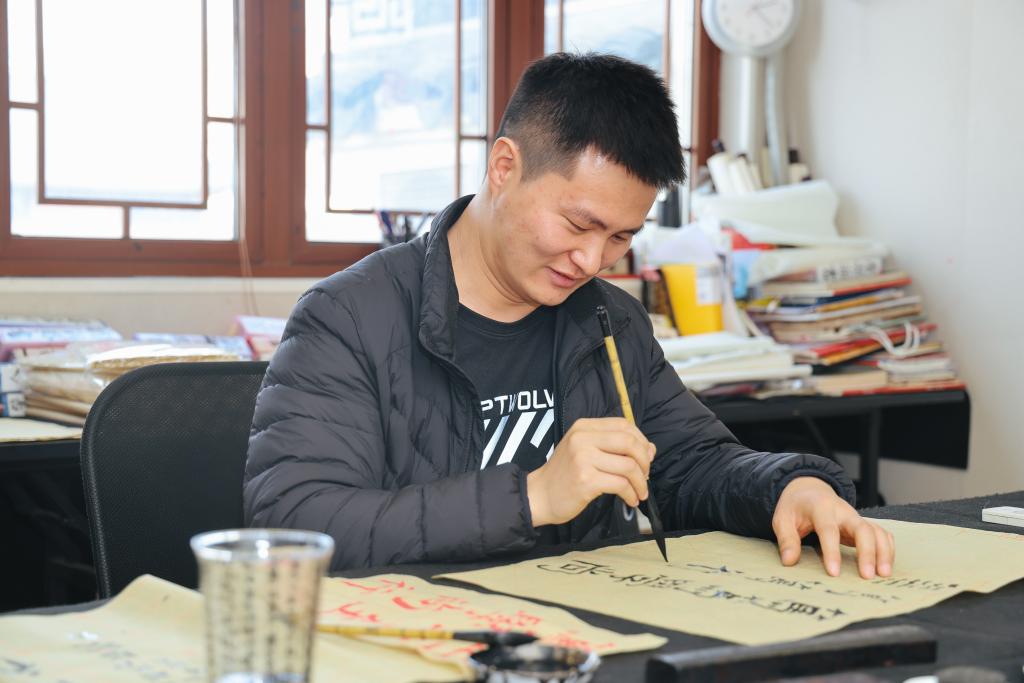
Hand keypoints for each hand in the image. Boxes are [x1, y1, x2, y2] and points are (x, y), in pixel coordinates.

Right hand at [526, 417, 655, 526]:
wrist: (539, 495)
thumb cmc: (565, 475)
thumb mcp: (585, 451)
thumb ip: (614, 447)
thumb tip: (650, 449)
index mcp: (583, 427)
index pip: (623, 425)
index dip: (641, 441)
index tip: (645, 458)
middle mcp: (583, 438)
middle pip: (629, 442)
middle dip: (644, 461)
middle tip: (645, 476)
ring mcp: (583, 458)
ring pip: (628, 466)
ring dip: (641, 482)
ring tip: (639, 493)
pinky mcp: (586, 480)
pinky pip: (621, 484)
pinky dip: (631, 494)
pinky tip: (630, 500)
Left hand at [772, 476, 894, 578]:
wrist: (809, 490)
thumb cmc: (795, 507)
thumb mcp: (782, 519)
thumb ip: (787, 539)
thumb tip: (789, 561)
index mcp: (821, 508)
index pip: (829, 530)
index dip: (832, 552)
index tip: (834, 573)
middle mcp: (843, 511)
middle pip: (862, 529)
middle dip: (867, 552)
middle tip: (867, 576)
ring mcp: (856, 517)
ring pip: (876, 531)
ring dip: (883, 552)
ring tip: (883, 575)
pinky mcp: (863, 523)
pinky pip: (882, 533)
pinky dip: (888, 548)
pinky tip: (886, 565)